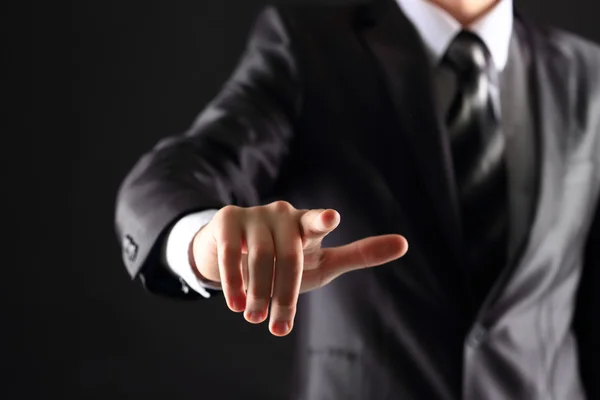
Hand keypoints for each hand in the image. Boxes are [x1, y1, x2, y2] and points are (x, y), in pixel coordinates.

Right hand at [190, 201, 407, 335]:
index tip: (331, 218)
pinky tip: (235, 303)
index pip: (317, 222)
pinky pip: (230, 254)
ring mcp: (254, 215)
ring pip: (259, 258)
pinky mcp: (228, 220)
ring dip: (258, 293)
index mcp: (307, 224)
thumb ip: (360, 254)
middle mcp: (282, 214)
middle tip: (277, 326)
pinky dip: (232, 282)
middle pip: (287, 258)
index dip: (323, 220)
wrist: (237, 252)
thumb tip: (405, 243)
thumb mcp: (324, 260)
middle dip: (283, 296)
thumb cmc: (289, 259)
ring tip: (254, 318)